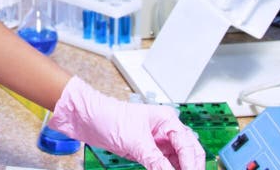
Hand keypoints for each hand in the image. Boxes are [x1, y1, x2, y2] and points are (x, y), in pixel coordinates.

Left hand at [48, 76, 204, 169]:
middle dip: (191, 168)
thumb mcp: (136, 141)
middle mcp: (166, 131)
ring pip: (179, 163)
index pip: (189, 147)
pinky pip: (165, 167)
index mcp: (167, 120)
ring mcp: (158, 143)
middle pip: (189, 155)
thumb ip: (157, 162)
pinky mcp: (149, 153)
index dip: (192, 166)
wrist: (87, 118)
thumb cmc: (108, 116)